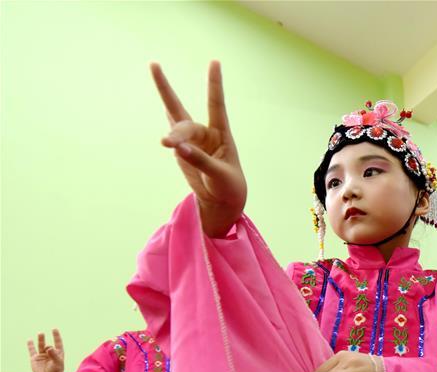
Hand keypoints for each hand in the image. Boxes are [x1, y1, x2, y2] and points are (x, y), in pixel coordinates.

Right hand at [27, 329, 64, 371]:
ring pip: (41, 346)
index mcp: (58, 353)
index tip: (54, 329)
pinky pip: (32, 351)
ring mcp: (42, 355)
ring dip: (40, 340)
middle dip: (45, 340)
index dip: (56, 336)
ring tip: (40, 333)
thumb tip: (49, 347)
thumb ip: (54, 355)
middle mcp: (50, 353)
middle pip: (48, 345)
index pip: (58, 343)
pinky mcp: (35, 359)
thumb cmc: (56, 371)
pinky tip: (29, 340)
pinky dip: (30, 346)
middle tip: (42, 333)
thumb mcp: (57, 363)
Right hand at [151, 61, 246, 236]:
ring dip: (171, 136)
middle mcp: (206, 134)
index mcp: (222, 135)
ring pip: (177, 128)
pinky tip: (163, 112)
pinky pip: (173, 136)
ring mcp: (193, 142)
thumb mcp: (219, 175)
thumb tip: (178, 148)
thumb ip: (200, 160)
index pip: (217, 104)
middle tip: (169, 143)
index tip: (214, 61)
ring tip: (165, 143)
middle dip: (178, 130)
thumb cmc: (228, 186)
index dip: (214, 83)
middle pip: (188, 123)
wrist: (222, 201)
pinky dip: (168, 129)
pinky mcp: (183, 152)